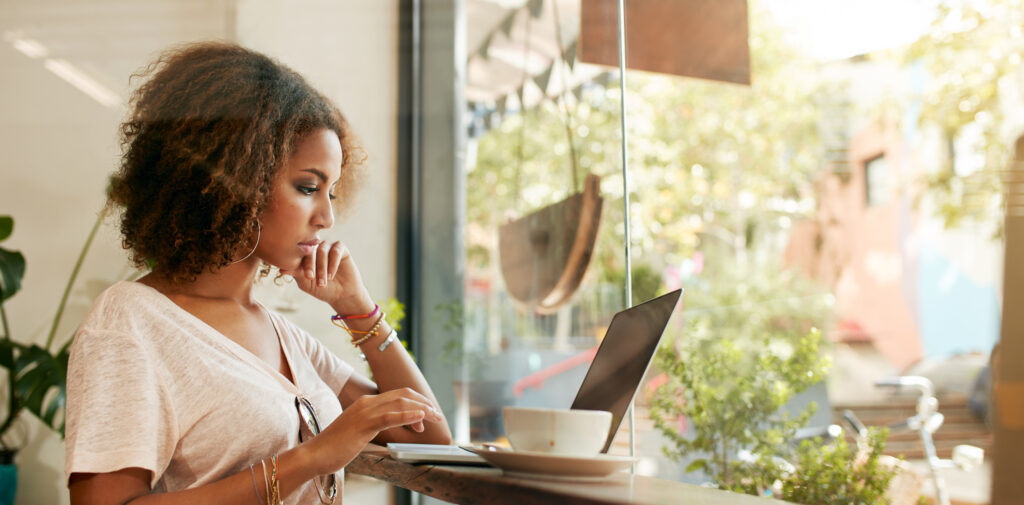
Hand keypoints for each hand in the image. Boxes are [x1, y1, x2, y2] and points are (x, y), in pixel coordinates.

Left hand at [280, 240, 373, 314]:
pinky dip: (333, 263)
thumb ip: (295, 273)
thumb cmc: (322, 289)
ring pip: (322, 250)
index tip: (304, 276)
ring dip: (322, 267)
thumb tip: (281, 269)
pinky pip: (336, 250)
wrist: (342, 295)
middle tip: (311, 277)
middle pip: (310, 249)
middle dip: (310, 264)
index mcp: (304, 255)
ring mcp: (328, 247)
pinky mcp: (341, 248)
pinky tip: (331, 275)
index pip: (299, 253)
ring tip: (323, 281)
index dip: (299, 263)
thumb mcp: (306, 283)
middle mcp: (315, 248)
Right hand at [307, 388, 443, 473]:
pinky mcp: (363, 424)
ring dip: (421, 410)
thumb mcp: (359, 432)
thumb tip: (392, 427)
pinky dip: (407, 416)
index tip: (427, 415)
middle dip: (423, 403)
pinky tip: (420, 419)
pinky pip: (389, 417)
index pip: (398, 395)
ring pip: (400, 403)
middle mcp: (367, 403)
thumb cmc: (336, 447)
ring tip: (434, 417)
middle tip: (437, 415)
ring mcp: (365, 412)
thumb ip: (375, 426)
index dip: (416, 403)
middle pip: (403, 395)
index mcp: (366, 403)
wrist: (315, 454)